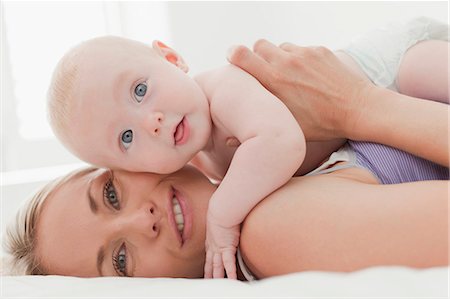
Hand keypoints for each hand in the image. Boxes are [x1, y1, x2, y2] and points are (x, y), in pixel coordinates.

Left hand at [204, 213, 239, 278]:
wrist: (221, 209)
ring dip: (217, 277)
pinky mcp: (227, 247)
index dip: (208, 264)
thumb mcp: (219, 220)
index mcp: (210, 240)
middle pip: (211, 264)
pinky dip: (230, 272)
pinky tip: (231, 280)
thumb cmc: (222, 211)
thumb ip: (222, 224)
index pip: (209, 255)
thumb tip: (226, 221)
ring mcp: (219, 248)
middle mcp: (213, 246)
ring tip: (218, 285)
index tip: (208, 270)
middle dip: (209, 274)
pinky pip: (228, 263)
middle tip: (208, 282)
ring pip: (217, 267)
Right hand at [227, 39, 372, 140]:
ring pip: (280, 47)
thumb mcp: (286, 130)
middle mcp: (286, 62)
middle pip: (259, 45)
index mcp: (273, 81)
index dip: (234, 55)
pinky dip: (299, 59)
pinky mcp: (319, 51)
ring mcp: (304, 54)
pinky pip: (300, 49)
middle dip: (258, 55)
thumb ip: (255, 129)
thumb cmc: (321, 124)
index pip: (242, 55)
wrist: (357, 109)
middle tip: (264, 70)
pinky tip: (308, 76)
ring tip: (289, 75)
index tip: (234, 59)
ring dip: (279, 57)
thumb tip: (227, 139)